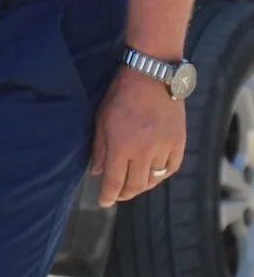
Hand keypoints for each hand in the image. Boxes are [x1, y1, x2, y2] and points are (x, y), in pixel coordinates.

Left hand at [90, 67, 186, 206]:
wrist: (152, 75)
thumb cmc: (120, 93)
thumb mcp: (101, 118)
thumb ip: (99, 147)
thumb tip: (97, 172)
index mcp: (121, 145)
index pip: (114, 181)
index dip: (108, 195)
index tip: (104, 202)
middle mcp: (144, 152)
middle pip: (135, 186)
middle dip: (124, 194)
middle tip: (117, 195)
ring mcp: (164, 148)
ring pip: (154, 180)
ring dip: (142, 186)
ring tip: (133, 186)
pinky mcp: (179, 143)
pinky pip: (171, 169)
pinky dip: (161, 176)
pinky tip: (153, 176)